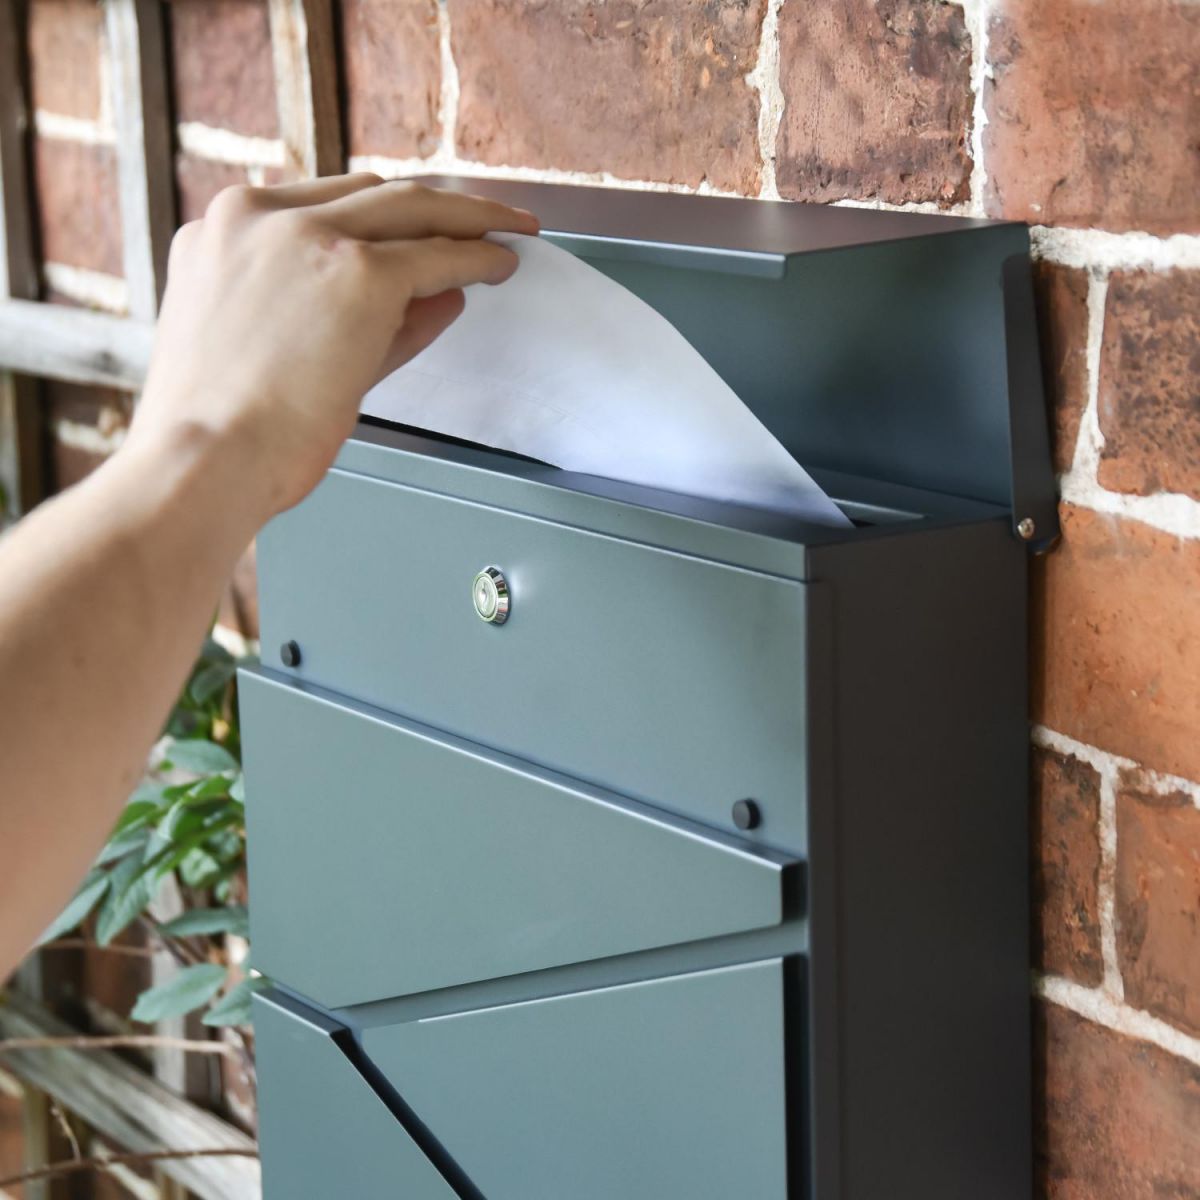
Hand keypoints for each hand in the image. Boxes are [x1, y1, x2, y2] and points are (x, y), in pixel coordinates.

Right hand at [131, 175, 538, 518]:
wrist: (201, 461)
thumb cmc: (224, 434)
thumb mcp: (276, 352)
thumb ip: (357, 317)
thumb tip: (434, 295)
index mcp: (224, 233)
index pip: (322, 205)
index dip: (380, 215)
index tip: (413, 226)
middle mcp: (259, 218)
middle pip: (371, 192)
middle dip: (434, 203)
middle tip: (480, 217)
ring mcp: (308, 237)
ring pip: (411, 205)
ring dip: (469, 216)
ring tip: (508, 228)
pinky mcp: (358, 272)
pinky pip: (438, 254)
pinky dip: (478, 257)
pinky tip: (501, 265)